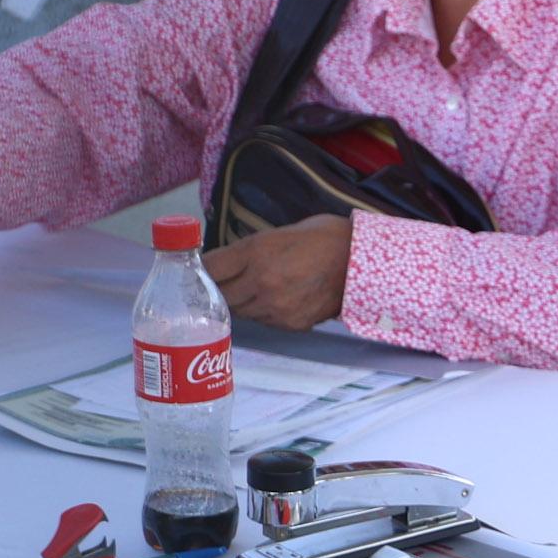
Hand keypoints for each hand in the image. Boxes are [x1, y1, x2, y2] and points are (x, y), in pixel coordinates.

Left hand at [202, 214, 351, 328]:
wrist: (360, 261)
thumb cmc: (319, 238)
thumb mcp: (274, 233)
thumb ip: (243, 252)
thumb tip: (214, 264)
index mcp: (256, 252)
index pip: (210, 269)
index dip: (200, 270)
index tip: (197, 271)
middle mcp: (262, 282)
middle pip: (219, 295)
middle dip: (216, 290)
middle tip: (219, 283)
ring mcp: (276, 307)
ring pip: (239, 311)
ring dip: (238, 302)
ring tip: (250, 289)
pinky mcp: (290, 324)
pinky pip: (262, 320)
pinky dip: (261, 312)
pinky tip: (273, 298)